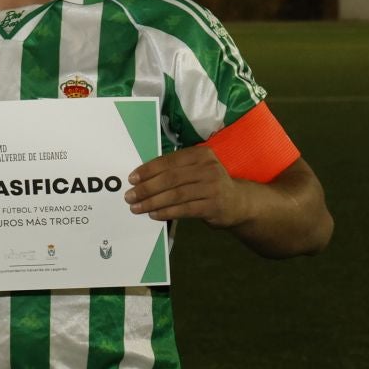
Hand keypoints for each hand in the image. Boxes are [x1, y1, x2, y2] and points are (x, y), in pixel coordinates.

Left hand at [125, 145, 251, 229]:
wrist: (237, 202)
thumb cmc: (208, 184)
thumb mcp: (195, 170)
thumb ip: (174, 170)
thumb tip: (141, 178)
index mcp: (200, 154)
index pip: (169, 161)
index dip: (148, 170)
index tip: (132, 179)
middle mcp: (208, 168)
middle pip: (171, 178)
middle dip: (147, 188)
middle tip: (130, 196)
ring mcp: (212, 187)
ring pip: (176, 195)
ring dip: (153, 202)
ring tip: (137, 207)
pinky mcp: (214, 206)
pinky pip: (184, 209)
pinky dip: (167, 212)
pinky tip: (154, 215)